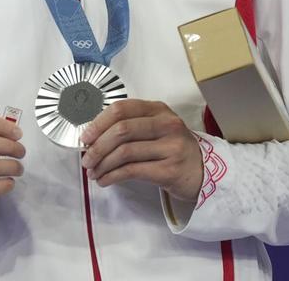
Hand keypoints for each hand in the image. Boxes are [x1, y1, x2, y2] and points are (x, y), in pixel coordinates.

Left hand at [80, 100, 202, 200]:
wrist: (203, 171)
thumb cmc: (172, 148)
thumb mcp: (157, 128)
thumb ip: (131, 125)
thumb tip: (93, 137)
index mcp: (158, 109)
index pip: (122, 109)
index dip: (99, 122)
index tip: (85, 137)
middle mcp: (166, 125)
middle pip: (121, 131)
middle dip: (97, 146)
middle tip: (86, 159)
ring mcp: (170, 147)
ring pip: (125, 152)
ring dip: (102, 164)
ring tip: (93, 172)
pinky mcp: (170, 170)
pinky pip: (132, 171)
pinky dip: (112, 176)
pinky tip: (105, 180)